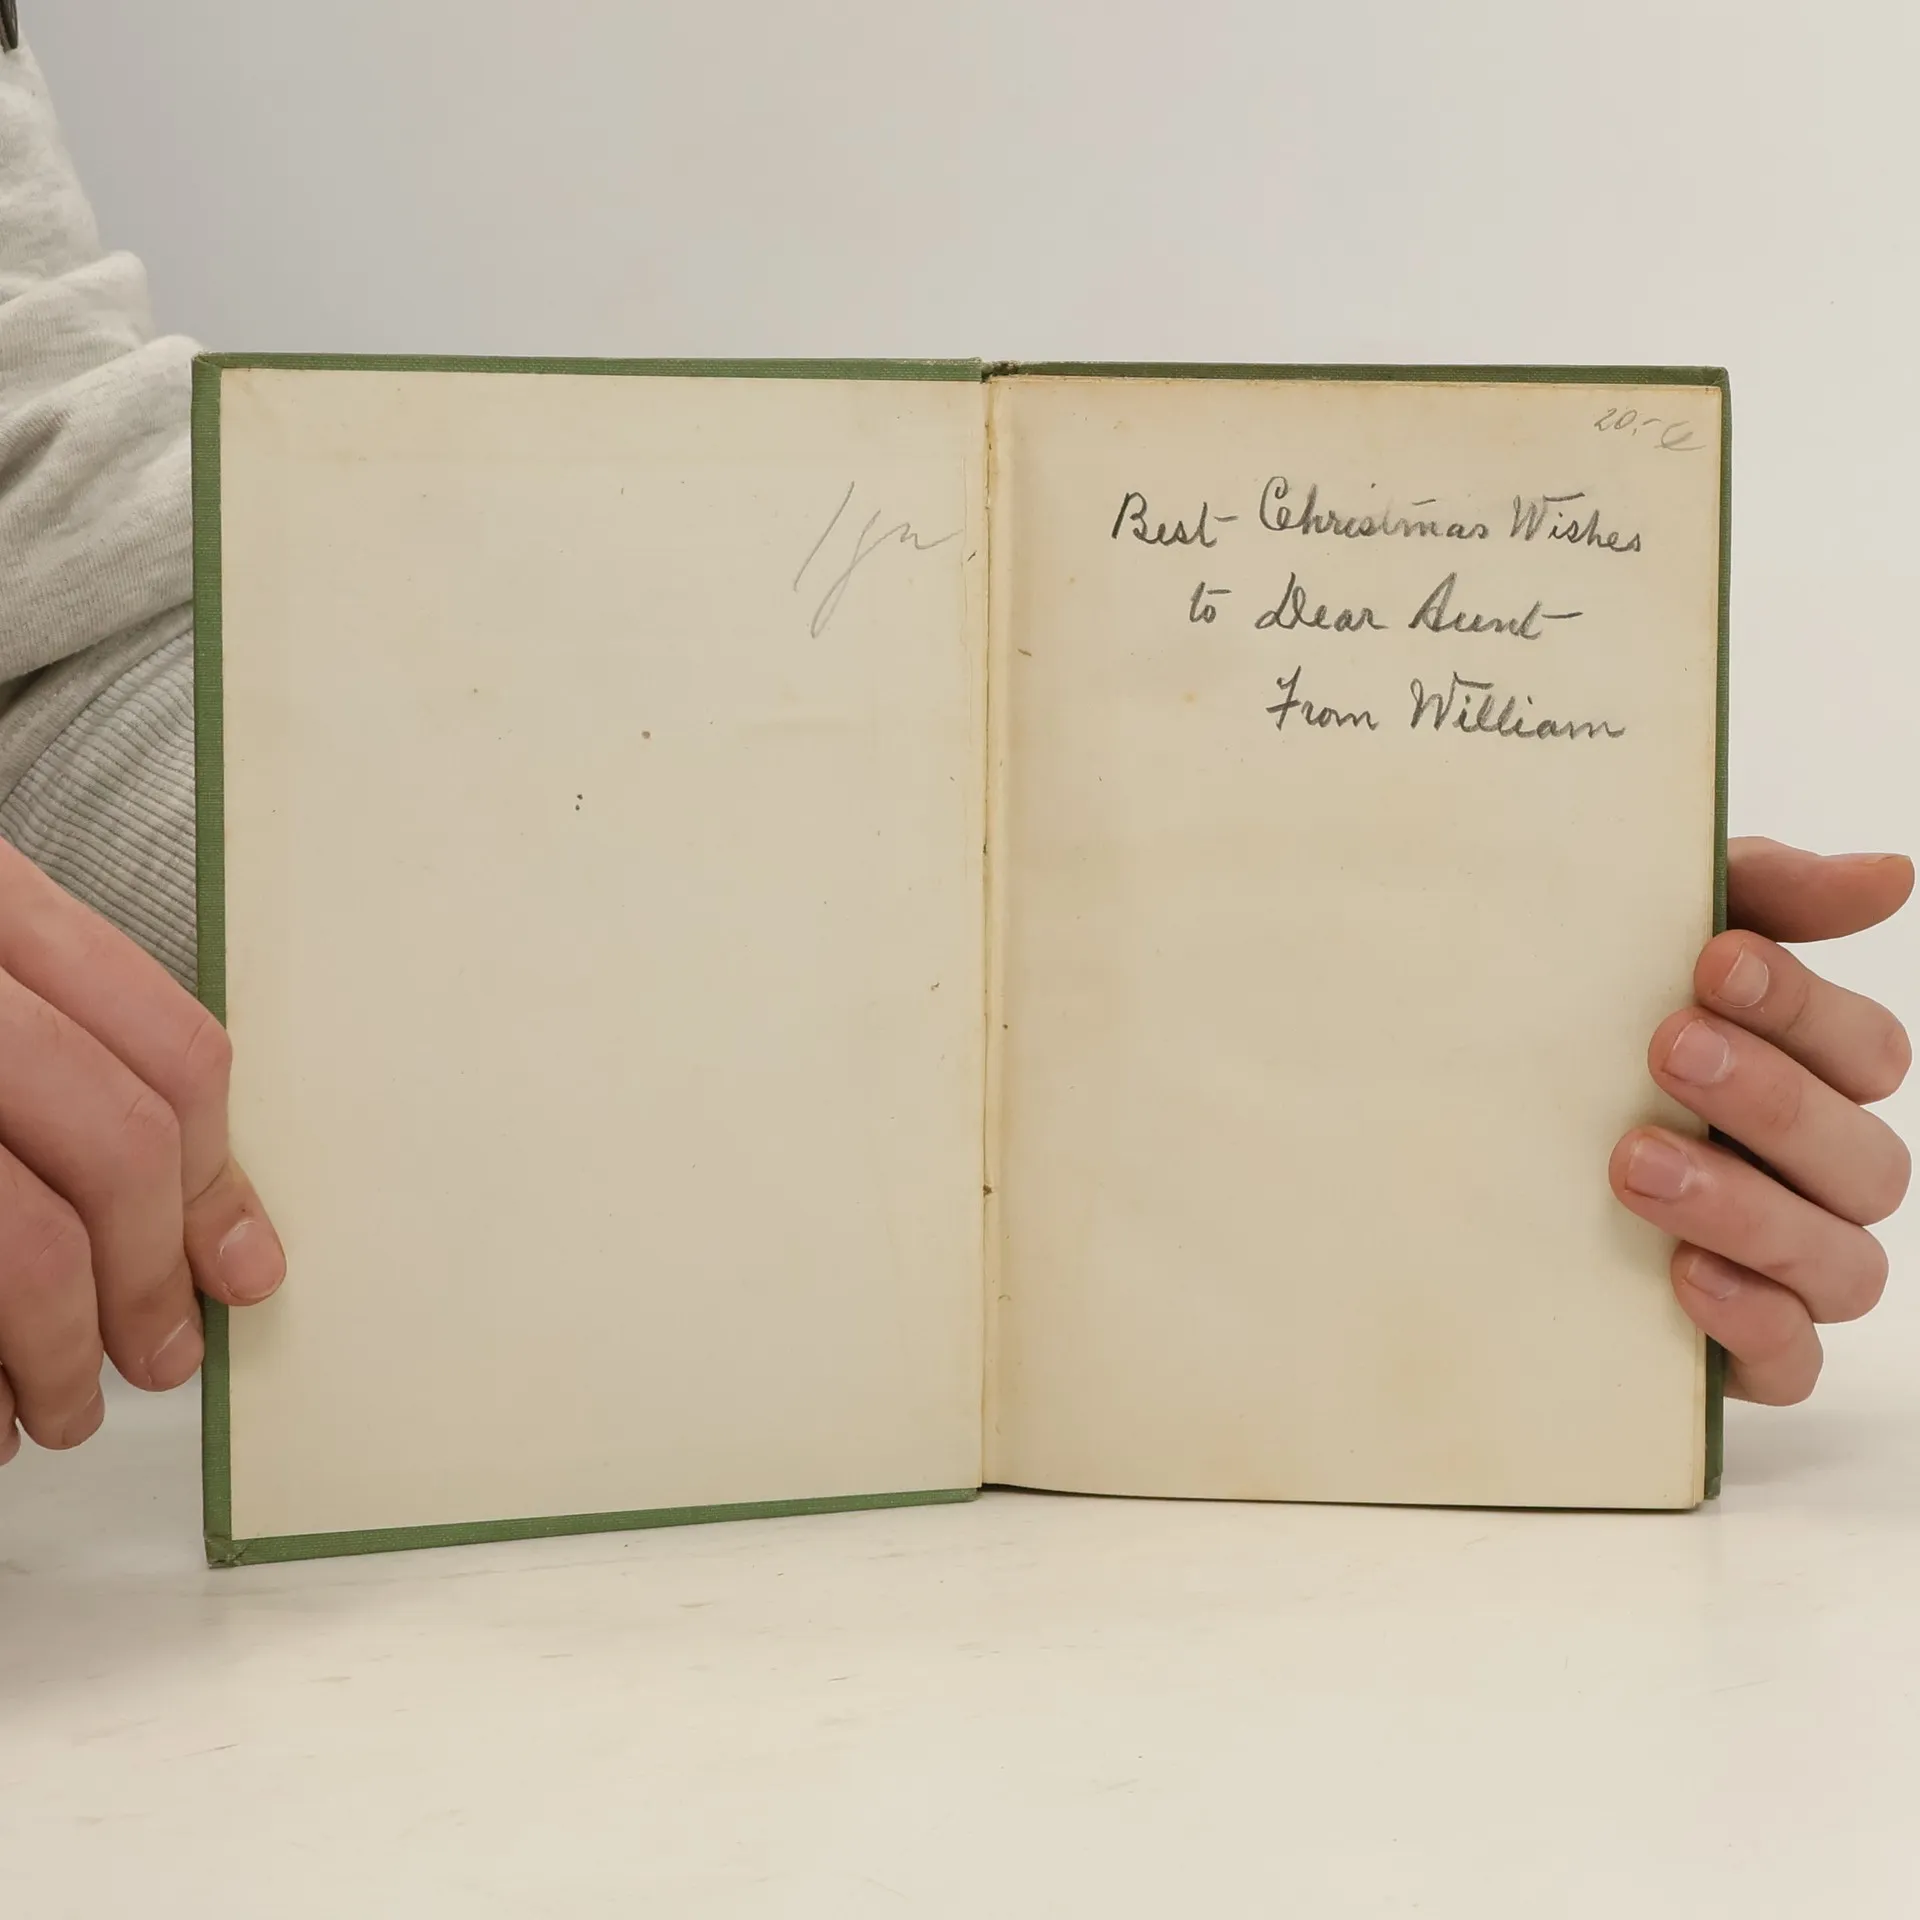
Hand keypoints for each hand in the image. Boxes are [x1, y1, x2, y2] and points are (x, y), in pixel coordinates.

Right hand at [0, 841, 282, 1462]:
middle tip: (161, 1355)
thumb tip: (208, 1228)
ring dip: (59, 1353)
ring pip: (26, 1244)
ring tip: (59, 1409)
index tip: (239, 1264)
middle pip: (120, 1145)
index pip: (172, 1051)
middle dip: (150, 1279)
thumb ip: (65, 1056)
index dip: (218, 1178)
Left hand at [1610, 837, 1911, 1403]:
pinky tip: (1682, 1276)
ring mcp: (1784, 1269)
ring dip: (1747, 1207)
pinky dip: (1752, 1322)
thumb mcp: (1645, 940)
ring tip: (1634, 1162)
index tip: (1711, 959)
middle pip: (1864, 1158)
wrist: (1456, 1148)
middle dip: (1770, 1098)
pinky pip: (1789, 1360)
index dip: (1803, 1005)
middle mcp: (1815, 1177)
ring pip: (1839, 1261)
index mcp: (1810, 1079)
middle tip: (1667, 1048)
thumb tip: (1888, 874)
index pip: (1865, 1051)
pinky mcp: (1737, 1348)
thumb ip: (1762, 897)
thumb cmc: (1580, 1026)